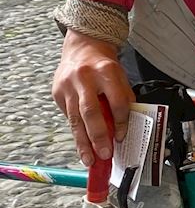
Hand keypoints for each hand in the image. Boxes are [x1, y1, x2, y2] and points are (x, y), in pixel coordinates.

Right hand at [50, 29, 132, 165]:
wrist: (82, 49)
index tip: (122, 136)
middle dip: (98, 136)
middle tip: (105, 153)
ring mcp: (68, 87)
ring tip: (89, 159)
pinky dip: (76, 133)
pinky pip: (68, 117)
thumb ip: (123, 98)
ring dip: (83, 142)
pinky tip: (81, 146)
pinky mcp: (57, 94)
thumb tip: (125, 127)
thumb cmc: (104, 66)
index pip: (116, 100)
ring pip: (75, 119)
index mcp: (106, 71)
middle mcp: (85, 79)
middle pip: (91, 111)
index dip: (121, 121)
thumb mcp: (120, 76)